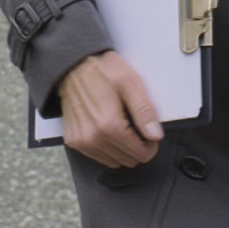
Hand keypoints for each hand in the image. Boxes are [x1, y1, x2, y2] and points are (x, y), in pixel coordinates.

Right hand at [57, 51, 162, 168]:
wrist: (73, 66)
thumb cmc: (103, 71)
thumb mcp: (131, 83)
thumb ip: (144, 111)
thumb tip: (155, 136)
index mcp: (109, 125)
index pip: (140, 154)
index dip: (150, 145)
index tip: (150, 132)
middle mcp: (93, 138)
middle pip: (128, 160)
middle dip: (137, 147)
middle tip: (137, 126)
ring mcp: (81, 142)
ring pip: (113, 161)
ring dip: (122, 149)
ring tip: (123, 126)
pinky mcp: (73, 141)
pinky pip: (97, 156)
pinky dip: (107, 148)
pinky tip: (108, 130)